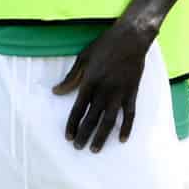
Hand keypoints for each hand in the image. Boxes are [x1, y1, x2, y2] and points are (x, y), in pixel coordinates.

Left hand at [53, 19, 151, 150]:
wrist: (131, 38)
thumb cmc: (104, 46)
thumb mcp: (83, 58)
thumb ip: (71, 77)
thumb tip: (56, 91)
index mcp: (90, 82)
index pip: (78, 109)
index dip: (73, 124)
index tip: (68, 136)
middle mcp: (104, 91)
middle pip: (92, 118)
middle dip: (84, 135)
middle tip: (79, 148)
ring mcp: (119, 93)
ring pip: (109, 120)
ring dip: (102, 136)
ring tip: (95, 149)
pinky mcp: (132, 93)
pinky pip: (129, 114)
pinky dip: (126, 127)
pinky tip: (122, 139)